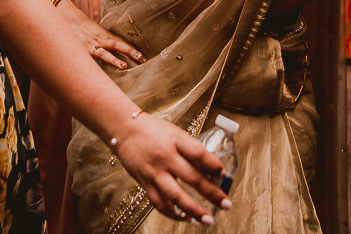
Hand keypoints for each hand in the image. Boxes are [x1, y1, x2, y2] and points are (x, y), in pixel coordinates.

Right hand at [57, 0, 145, 69]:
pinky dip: (95, 65)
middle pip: (118, 45)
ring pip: (104, 54)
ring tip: (124, 66)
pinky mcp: (81, 50)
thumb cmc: (81, 25)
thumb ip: (104, 39)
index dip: (132, 48)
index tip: (143, 55)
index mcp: (104, 34)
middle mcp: (99, 39)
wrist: (66, 17)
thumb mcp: (95, 30)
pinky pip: (90, 59)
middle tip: (142, 58)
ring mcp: (90, 45)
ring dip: (114, 60)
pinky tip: (99, 75)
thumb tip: (115, 48)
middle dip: (130, 52)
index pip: (121, 41)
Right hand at [113, 112, 229, 223]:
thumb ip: (190, 149)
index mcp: (175, 140)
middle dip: (212, 193)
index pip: (199, 153)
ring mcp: (155, 172)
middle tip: (226, 204)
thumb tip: (209, 169)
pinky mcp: (145, 183)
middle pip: (192, 178)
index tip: (223, 174)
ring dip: (194, 210)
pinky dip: (174, 214)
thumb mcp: (175, 133)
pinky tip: (186, 218)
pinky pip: (160, 203)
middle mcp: (166, 157)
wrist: (124, 130)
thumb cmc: (153, 130)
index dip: (214, 165)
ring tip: (208, 219)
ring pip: (176, 196)